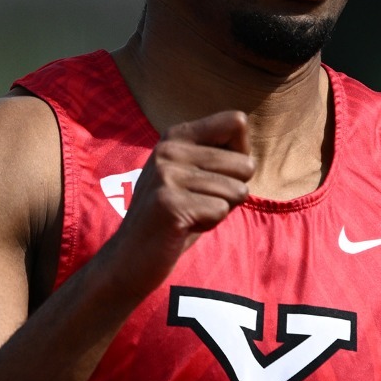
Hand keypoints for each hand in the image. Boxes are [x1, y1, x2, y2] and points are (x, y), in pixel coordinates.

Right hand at [95, 110, 253, 299]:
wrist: (129, 258)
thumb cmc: (173, 218)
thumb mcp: (191, 177)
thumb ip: (218, 158)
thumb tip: (251, 156)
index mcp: (176, 136)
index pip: (237, 122)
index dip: (239, 157)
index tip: (215, 177)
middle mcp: (170, 149)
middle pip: (245, 163)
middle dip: (231, 192)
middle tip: (196, 204)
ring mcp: (167, 175)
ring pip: (237, 190)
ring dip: (219, 211)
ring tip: (188, 215)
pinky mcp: (169, 203)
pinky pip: (221, 210)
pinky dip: (208, 224)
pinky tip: (182, 227)